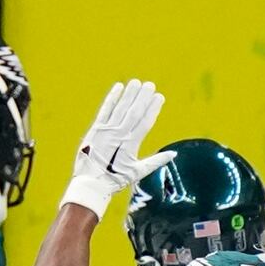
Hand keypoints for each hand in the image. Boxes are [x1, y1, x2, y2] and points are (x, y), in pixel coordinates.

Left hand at [61, 80, 176, 217]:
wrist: (91, 183)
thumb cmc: (115, 179)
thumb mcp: (138, 172)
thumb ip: (156, 161)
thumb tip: (173, 154)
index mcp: (131, 145)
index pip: (145, 122)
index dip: (153, 109)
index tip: (160, 97)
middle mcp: (119, 135)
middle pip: (134, 112)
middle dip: (142, 97)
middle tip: (150, 85)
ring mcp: (106, 131)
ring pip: (121, 108)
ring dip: (129, 94)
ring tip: (137, 82)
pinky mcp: (95, 129)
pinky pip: (105, 110)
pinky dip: (112, 98)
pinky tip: (118, 87)